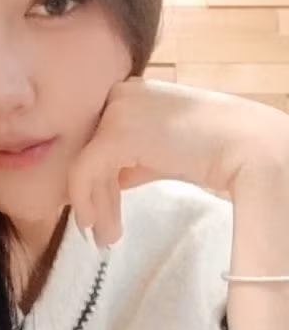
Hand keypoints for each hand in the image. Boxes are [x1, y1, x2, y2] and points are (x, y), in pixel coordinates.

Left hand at [67, 77, 288, 246]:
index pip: (98, 138)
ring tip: (104, 237)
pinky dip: (89, 202)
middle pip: (89, 150)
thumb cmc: (211, 150)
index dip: (96, 177)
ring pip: (85, 163)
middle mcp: (118, 94)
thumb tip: (109, 182)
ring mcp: (116, 111)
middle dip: (94, 194)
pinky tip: (97, 225)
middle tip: (98, 230)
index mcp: (129, 92)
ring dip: (94, 205)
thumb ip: (133, 159)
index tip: (97, 209)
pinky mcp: (117, 133)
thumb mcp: (161, 150)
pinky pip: (86, 171)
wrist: (244, 147)